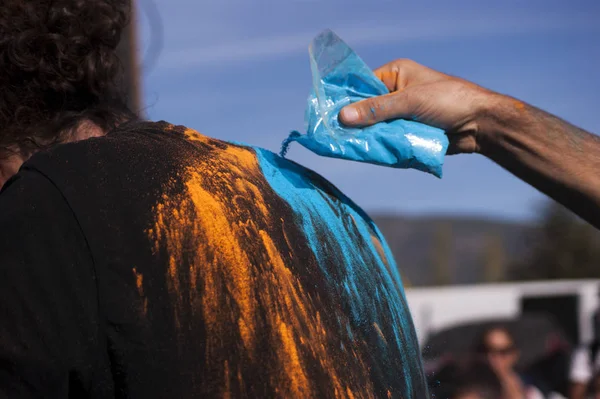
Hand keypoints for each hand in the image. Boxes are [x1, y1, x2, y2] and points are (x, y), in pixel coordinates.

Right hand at [339, 59, 497, 154]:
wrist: (480, 125)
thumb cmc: (448, 101)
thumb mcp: (410, 101)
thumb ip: (377, 109)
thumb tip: (343, 117)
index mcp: (395, 75)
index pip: (362, 85)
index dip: (345, 99)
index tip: (327, 114)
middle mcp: (395, 93)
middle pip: (366, 109)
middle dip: (355, 122)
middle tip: (335, 136)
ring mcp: (401, 115)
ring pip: (375, 127)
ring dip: (367, 137)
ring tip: (348, 148)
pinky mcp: (407, 133)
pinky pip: (387, 140)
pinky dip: (380, 147)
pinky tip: (367, 154)